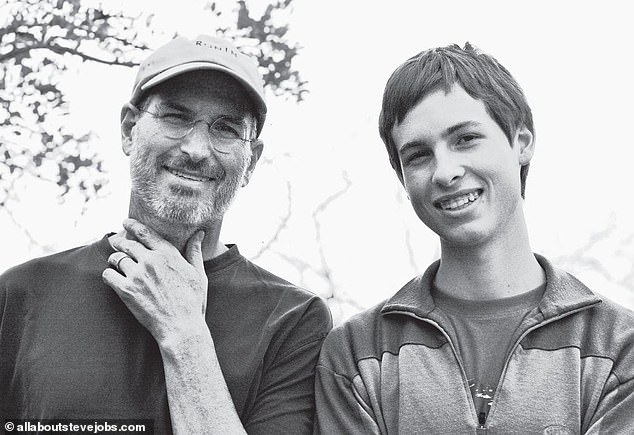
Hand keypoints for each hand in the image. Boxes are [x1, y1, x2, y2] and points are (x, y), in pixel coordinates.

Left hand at [102, 219, 207, 343]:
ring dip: (114, 259)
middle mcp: (151, 260)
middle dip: (119, 241)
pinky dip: (108, 274)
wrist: (181, 327)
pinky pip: (108, 275)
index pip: (145, 232)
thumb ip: (194, 251)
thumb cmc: (193, 302)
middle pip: (127, 243)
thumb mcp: (198, 274)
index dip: (132, 225)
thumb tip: (199, 233)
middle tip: (114, 241)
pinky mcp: (126, 290)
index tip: (125, 222)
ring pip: (116, 258)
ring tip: (115, 262)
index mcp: (168, 254)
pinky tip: (112, 277)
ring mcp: (137, 275)